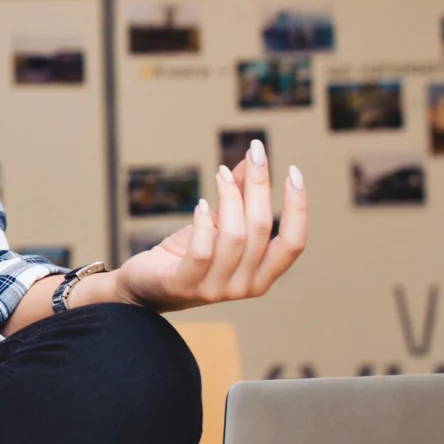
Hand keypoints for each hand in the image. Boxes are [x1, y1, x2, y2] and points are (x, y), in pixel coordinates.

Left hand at [99, 139, 306, 312]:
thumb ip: (238, 199)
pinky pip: (202, 250)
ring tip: (221, 172)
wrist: (145, 284)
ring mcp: (215, 289)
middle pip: (261, 229)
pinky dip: (203, 222)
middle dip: (259, 185)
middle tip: (254, 153)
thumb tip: (251, 161)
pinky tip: (200, 203)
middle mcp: (244, 286)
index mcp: (262, 276)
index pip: (293, 243)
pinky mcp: (184, 284)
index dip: (297, 207)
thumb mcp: (217, 224)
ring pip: (234, 236)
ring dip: (229, 196)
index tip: (293, 171)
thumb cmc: (186, 255)